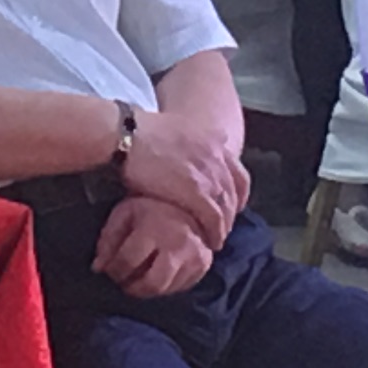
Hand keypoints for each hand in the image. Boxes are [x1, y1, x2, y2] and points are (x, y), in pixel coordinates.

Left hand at [94, 193, 217, 300]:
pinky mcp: (204, 263)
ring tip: (138, 279)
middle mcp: (178, 244)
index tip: (109, 270)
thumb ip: (108, 239)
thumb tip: (97, 268)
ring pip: (166, 289)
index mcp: (154, 227)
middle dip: (133, 289)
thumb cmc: (150, 204)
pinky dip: (166, 286)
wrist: (188, 196)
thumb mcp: (125, 213)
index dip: (114, 270)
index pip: (128, 262)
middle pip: (152, 284)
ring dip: (148, 290)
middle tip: (125, 282)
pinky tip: (157, 274)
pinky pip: (181, 287)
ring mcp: (194, 255)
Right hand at [119, 105, 245, 242]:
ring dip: (223, 226)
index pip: (239, 174)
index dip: (238, 195)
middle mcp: (216, 157)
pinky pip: (213, 218)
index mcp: (214, 141)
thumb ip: (196, 139)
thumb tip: (201, 146)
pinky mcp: (195, 191)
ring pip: (226, 207)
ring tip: (215, 238)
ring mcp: (208, 174)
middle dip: (229, 213)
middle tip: (221, 227)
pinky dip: (214, 232)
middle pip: (233, 193)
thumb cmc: (143, 132)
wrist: (128, 135)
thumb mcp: (179, 126)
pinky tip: (209, 241)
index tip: (233, 207)